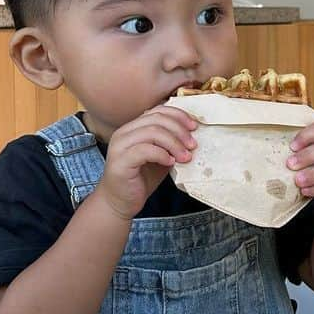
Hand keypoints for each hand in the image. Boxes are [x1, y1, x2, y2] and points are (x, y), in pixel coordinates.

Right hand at [96, 106, 196, 220]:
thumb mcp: (161, 157)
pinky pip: (144, 150)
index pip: (157, 111)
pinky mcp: (120, 161)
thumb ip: (171, 144)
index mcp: (133, 128)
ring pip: (152, 132)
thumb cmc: (140, 180)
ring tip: (185, 157)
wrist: (120, 203)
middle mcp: (124, 133)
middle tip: (192, 145)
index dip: (178, 116)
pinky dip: (162, 154)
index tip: (194, 127)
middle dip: (179, 130)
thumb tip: (192, 136)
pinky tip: (170, 162)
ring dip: (174, 143)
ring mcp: (120, 146)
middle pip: (156, 119)